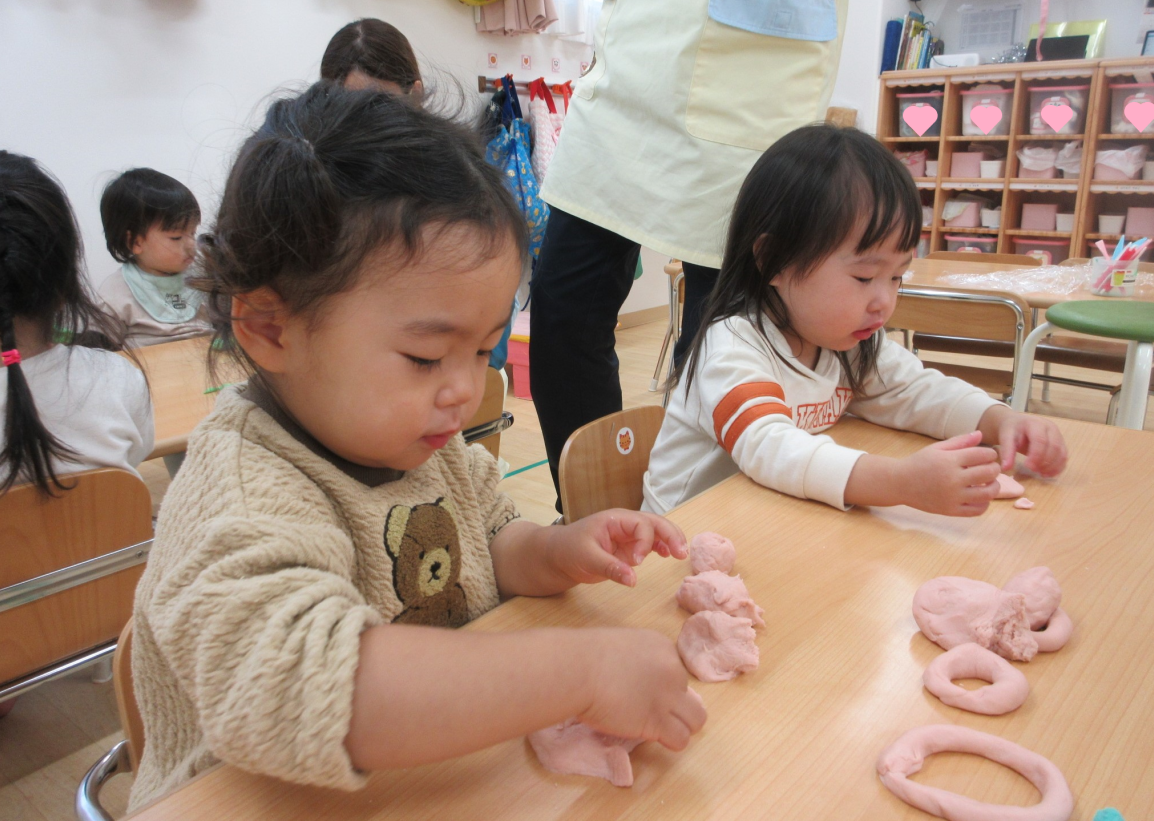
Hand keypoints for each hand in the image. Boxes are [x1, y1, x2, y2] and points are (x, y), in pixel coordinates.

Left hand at [549, 510, 686, 586]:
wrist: (557, 556)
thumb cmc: (569, 550)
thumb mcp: (587, 559)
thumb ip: (611, 568)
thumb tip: (633, 580)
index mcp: (616, 520)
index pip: (641, 525)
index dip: (645, 542)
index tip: (637, 562)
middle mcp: (625, 524)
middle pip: (655, 523)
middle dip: (670, 535)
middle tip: (681, 553)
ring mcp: (628, 536)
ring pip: (656, 532)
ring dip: (670, 540)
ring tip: (681, 554)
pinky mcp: (628, 548)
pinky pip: (650, 544)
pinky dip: (661, 547)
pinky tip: (668, 555)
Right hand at [578, 628, 705, 749]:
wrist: (578, 670)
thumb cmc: (585, 655)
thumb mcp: (620, 645)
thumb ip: (636, 659)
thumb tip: (633, 677)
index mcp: (662, 647)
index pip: (676, 672)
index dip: (660, 686)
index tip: (640, 691)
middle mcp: (672, 669)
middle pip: (686, 694)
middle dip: (669, 704)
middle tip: (645, 710)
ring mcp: (668, 696)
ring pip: (697, 719)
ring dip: (680, 725)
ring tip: (658, 728)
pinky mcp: (658, 721)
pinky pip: (681, 738)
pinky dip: (670, 741)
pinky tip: (654, 737)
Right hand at [896, 431, 1000, 516]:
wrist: (899, 484)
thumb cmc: (919, 463)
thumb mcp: (937, 448)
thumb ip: (960, 441)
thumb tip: (980, 434)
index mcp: (949, 460)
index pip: (983, 455)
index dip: (990, 453)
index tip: (988, 455)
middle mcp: (952, 479)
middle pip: (989, 473)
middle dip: (994, 468)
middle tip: (991, 468)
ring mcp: (952, 497)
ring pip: (988, 493)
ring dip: (994, 486)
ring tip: (989, 483)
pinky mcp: (951, 510)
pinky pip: (977, 510)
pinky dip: (985, 503)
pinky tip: (980, 496)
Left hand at [995, 412, 1066, 476]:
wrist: (1017, 423)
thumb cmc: (1012, 430)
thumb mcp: (1005, 438)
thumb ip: (1007, 452)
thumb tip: (1006, 468)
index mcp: (1035, 423)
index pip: (1040, 440)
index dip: (1036, 455)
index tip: (1027, 466)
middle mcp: (1050, 427)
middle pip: (1054, 447)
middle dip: (1045, 462)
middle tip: (1033, 470)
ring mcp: (1058, 435)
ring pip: (1062, 453)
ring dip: (1052, 466)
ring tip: (1040, 473)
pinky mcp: (1061, 443)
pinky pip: (1064, 457)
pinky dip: (1057, 468)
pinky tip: (1046, 474)